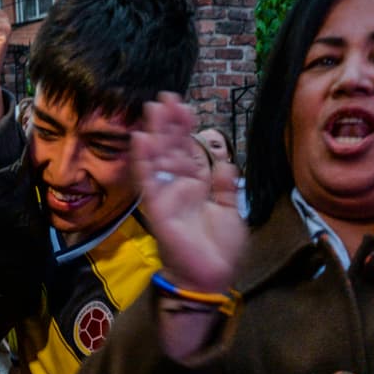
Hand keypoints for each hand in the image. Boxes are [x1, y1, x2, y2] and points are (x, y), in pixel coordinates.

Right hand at [134, 93, 245, 294]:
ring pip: (158, 158)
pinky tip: (142, 138)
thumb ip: (225, 185)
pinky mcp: (157, 208)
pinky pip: (148, 180)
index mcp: (196, 187)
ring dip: (154, 133)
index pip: (188, 151)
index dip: (185, 129)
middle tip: (166, 97)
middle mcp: (178, 188)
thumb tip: (226, 162)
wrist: (210, 277)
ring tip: (153, 108)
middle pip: (171, 149)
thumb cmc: (219, 250)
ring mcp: (166, 196)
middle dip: (168, 123)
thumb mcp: (230, 210)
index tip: (184, 106)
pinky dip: (144, 160)